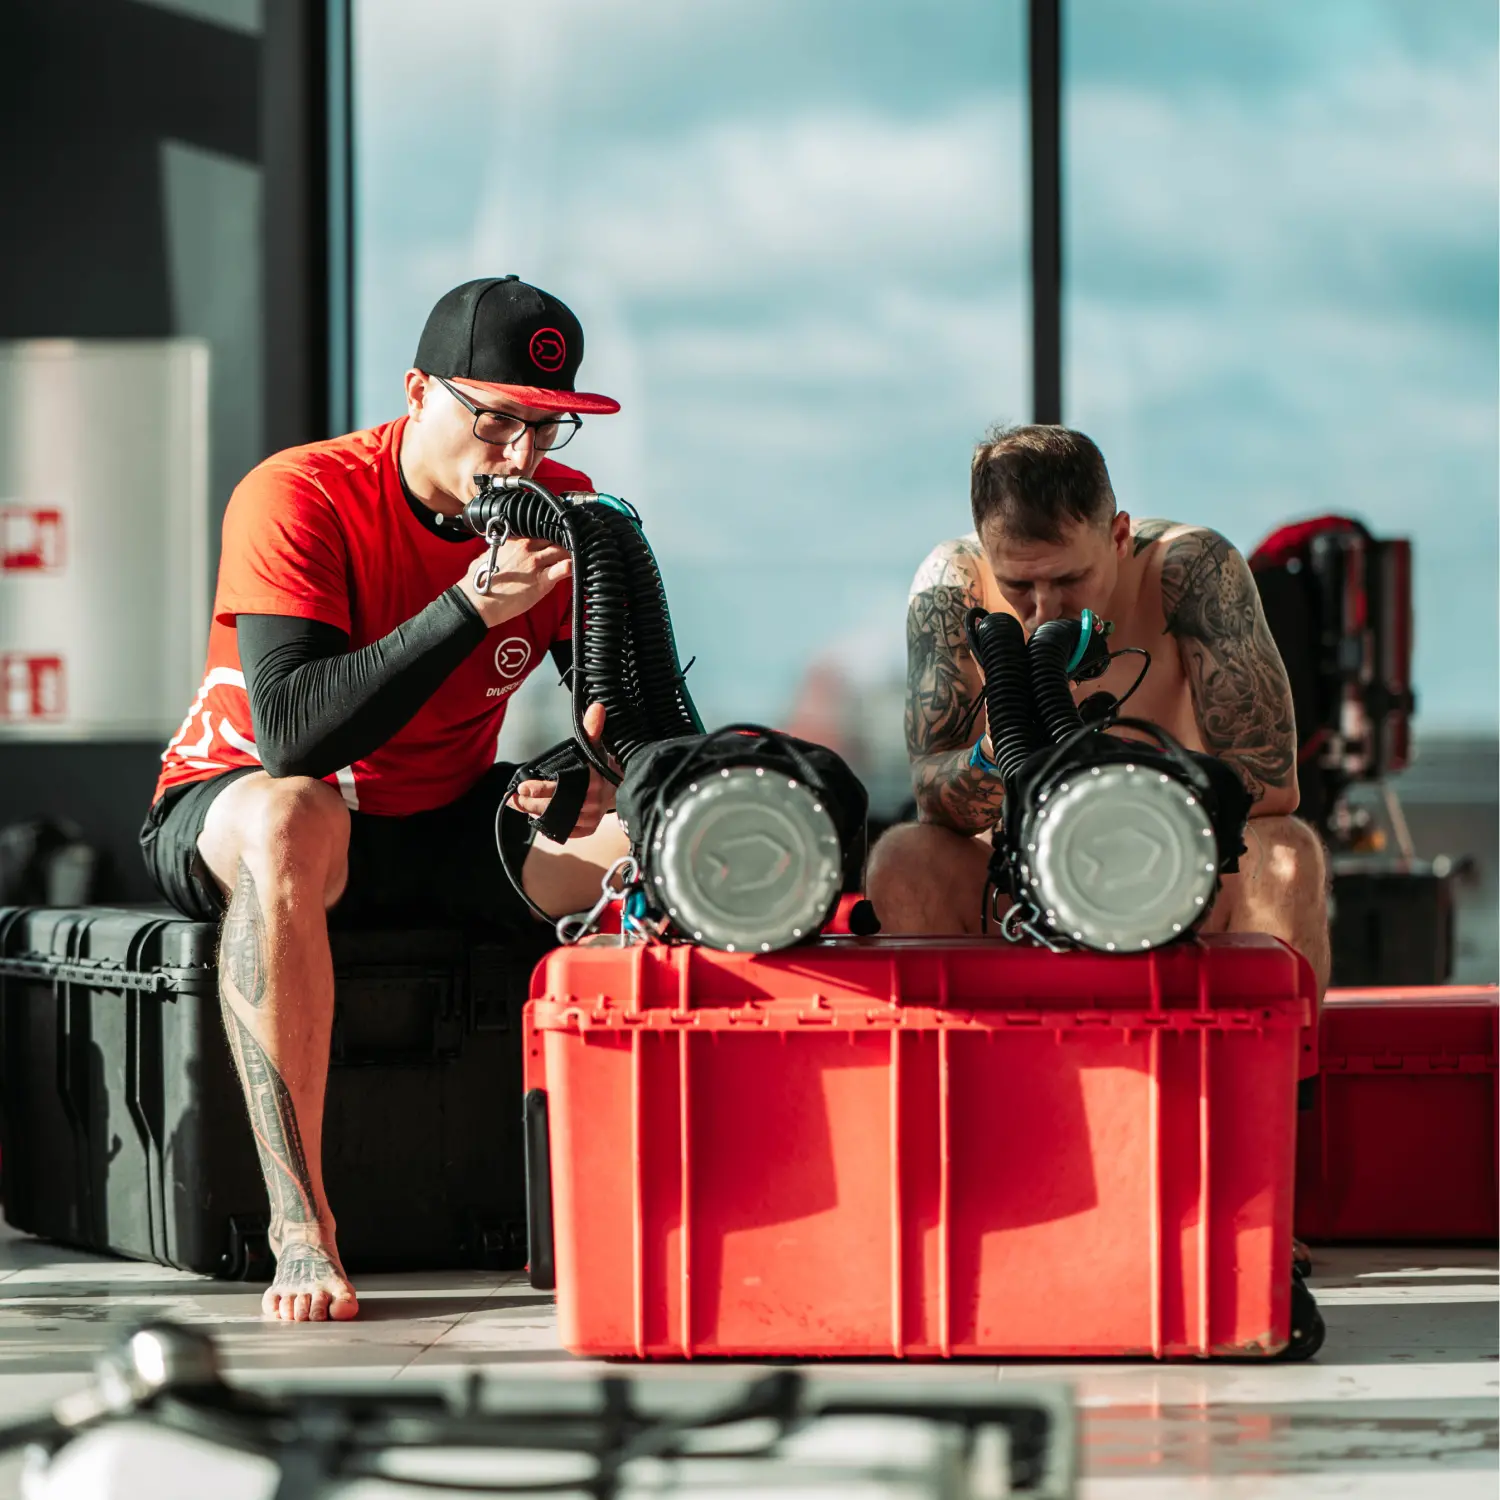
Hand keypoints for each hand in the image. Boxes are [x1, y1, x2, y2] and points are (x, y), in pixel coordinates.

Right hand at [458, 537, 571, 628]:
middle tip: (574, 543)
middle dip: (566, 540)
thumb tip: (494, 542)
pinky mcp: (542, 581)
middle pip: (555, 537)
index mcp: (515, 540)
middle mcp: (527, 548)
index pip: (540, 529)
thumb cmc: (481, 582)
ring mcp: (535, 564)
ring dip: (573, 551)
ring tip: (580, 554)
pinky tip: (579, 566)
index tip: (559, 532)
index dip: (552, 531)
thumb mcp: (487, 555)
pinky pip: (564, 569)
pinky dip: (574, 566)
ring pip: (563, 550)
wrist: (478, 601)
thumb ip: (498, 546)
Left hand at [508, 702, 618, 837]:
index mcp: (593, 781)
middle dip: (532, 803)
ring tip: (521, 806)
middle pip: (557, 807)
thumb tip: (596, 707)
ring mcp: (592, 817)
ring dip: (537, 815)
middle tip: (516, 798)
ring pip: (559, 820)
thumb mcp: (595, 746)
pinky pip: (566, 831)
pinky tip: (537, 819)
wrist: (621, 786)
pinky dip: (550, 827)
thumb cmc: (600, 765)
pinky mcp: (589, 828)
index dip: (540, 789)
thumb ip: (592, 728)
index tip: (522, 786)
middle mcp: (594, 801)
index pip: (563, 787)